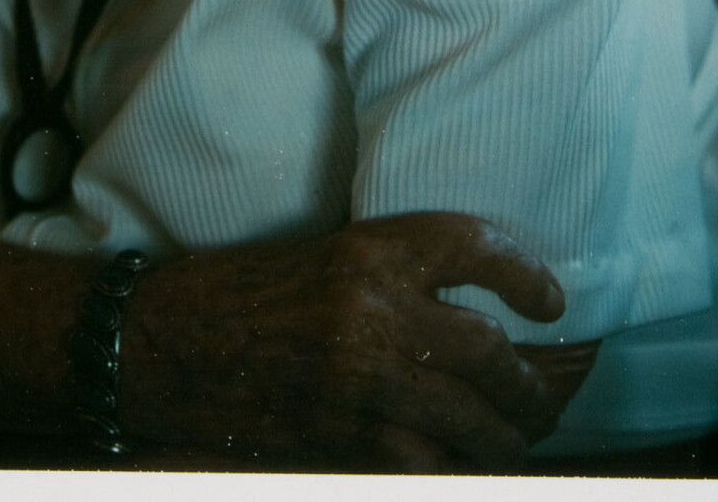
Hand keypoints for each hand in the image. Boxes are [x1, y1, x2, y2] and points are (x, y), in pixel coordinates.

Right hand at [121, 211, 587, 472]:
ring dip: (503, 439)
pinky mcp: (340, 438)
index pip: (474, 247)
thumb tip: (471, 312)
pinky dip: (448, 471)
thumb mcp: (323, 258)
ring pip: (469, 422)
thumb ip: (393, 279)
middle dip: (529, 386)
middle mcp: (371, 311)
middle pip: (489, 353)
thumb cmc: (242, 291)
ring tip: (512, 442)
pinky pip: (423, 467)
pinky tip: (455, 468)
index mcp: (368, 250)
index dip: (525, 275)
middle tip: (541, 396)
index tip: (551, 304)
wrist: (167, 342)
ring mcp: (358, 381)